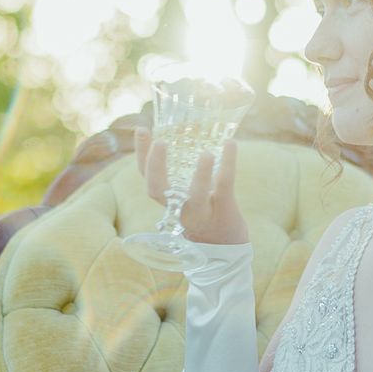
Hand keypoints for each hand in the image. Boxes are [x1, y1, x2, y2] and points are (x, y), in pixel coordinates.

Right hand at [133, 125, 249, 245]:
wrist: (226, 243)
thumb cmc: (204, 208)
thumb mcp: (187, 192)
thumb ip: (182, 169)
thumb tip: (182, 128)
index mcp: (167, 198)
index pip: (146, 177)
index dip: (141, 154)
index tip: (141, 129)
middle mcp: (178, 207)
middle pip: (158, 190)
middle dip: (155, 167)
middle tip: (159, 142)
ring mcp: (201, 211)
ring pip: (196, 196)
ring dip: (200, 174)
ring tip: (206, 152)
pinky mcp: (224, 210)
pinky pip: (224, 186)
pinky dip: (228, 164)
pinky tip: (231, 144)